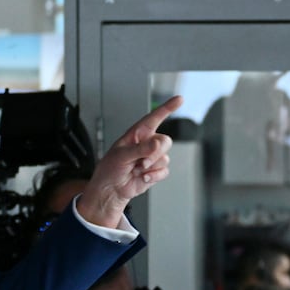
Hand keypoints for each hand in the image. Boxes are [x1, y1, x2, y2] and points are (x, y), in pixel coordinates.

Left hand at [76, 96, 182, 226]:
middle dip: (154, 153)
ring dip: (150, 166)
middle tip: (141, 161)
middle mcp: (147, 143)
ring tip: (136, 170)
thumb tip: (157, 144)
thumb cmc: (110, 169)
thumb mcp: (121, 155)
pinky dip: (154, 176)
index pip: (155, 118)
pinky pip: (165, 171)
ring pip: (165, 157)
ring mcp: (153, 157)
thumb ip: (140, 149)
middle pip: (165, 141)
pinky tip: (142, 177)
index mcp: (137, 134)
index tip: (179, 99)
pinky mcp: (156, 170)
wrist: (111, 190)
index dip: (168, 108)